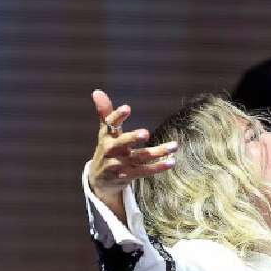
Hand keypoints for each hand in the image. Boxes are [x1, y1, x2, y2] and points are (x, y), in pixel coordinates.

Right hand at [88, 90, 177, 207]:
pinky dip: (158, 167)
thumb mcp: (105, 132)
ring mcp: (119, 165)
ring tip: (173, 146)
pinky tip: (171, 162)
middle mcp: (111, 150)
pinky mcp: (128, 176)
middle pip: (122, 143)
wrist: (100, 179)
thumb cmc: (108, 148)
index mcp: (106, 136)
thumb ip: (105, 112)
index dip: (118, 117)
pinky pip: (144, 171)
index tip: (127, 108)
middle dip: (133, 138)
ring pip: (139, 157)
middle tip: (146, 133)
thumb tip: (97, 91)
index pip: (110, 124)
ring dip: (157, 152)